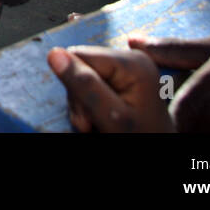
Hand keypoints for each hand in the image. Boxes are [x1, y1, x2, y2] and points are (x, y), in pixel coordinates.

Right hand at [46, 45, 174, 132]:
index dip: (75, 84)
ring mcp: (127, 69)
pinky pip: (90, 82)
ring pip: (80, 76)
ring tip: (97, 123)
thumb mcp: (111, 117)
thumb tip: (54, 54)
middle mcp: (131, 58)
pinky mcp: (121, 78)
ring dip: (82, 103)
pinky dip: (88, 103)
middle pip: (79, 65)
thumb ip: (85, 86)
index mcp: (133, 63)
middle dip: (80, 96)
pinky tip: (100, 117)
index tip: (91, 113)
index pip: (79, 56)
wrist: (155, 156)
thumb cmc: (138, 139)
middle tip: (94, 122)